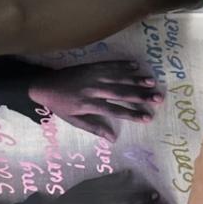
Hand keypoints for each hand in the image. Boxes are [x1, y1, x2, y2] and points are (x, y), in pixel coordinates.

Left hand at [26, 58, 163, 138]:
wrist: (44, 85)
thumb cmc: (60, 106)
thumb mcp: (74, 121)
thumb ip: (94, 128)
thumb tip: (113, 139)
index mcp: (88, 104)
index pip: (115, 111)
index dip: (132, 114)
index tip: (148, 118)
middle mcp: (93, 89)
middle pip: (120, 93)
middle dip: (140, 96)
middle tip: (158, 98)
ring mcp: (92, 75)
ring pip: (117, 77)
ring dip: (135, 79)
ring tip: (152, 82)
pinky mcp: (91, 66)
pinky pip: (109, 64)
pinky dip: (123, 65)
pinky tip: (136, 65)